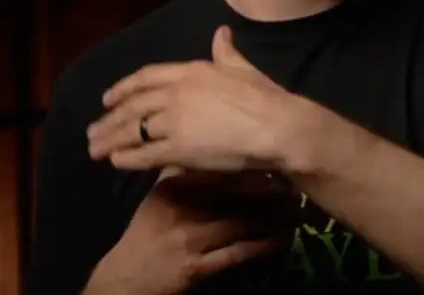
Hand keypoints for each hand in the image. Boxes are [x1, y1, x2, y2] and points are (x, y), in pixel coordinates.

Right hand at [83, 167, 294, 294]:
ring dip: (271, 218)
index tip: (273, 161)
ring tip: (295, 212)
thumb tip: (201, 145)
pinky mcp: (198, 267)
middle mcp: (183, 210)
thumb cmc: (145, 234)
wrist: (127, 277)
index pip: (216, 173)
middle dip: (266, 191)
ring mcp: (191, 239)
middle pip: (233, 196)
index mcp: (173, 189)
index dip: (247, 167)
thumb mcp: (156, 199)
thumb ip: (176, 173)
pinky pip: (238, 254)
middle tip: (292, 185)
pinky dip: (262, 246)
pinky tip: (281, 241)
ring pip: (240, 224)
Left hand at [86, 25, 301, 171]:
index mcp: (191, 71)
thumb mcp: (242, 68)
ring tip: (95, 148)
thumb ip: (226, 52)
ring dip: (111, 139)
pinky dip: (127, 158)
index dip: (124, 88)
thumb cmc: (266, 98)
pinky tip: (115, 161)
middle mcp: (176, 93)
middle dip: (110, 119)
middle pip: (133, 106)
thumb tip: (222, 32)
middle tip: (92, 130)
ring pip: (133, 130)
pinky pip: (145, 154)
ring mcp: (175, 121)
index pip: (147, 77)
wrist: (277, 126)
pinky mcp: (178, 148)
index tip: (108, 98)